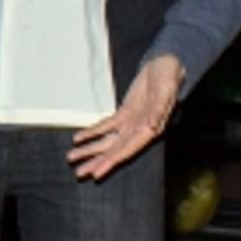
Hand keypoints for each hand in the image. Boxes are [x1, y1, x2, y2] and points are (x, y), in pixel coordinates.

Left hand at [67, 53, 184, 180]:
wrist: (165, 66)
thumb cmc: (168, 79)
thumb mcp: (165, 92)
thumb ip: (158, 110)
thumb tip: (151, 126)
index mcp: (149, 130)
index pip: (126, 150)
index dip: (110, 162)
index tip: (96, 173)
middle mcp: (138, 131)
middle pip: (113, 150)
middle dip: (96, 161)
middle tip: (79, 173)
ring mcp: (130, 123)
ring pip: (107, 141)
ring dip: (90, 150)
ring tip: (73, 158)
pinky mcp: (124, 114)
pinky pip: (106, 126)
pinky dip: (92, 132)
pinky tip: (79, 138)